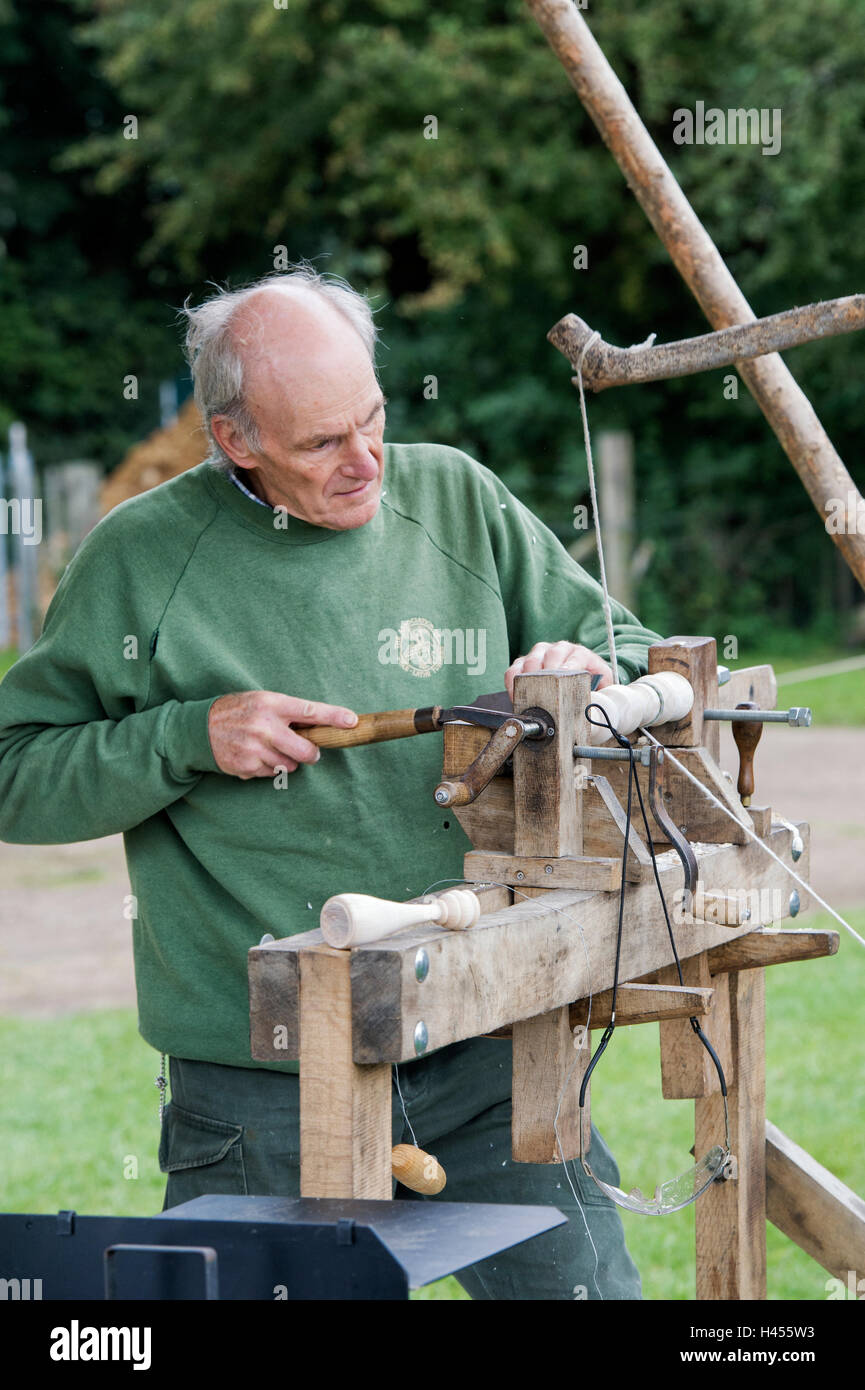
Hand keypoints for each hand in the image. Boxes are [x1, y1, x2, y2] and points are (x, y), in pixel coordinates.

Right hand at [207, 691, 357, 778]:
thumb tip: (322, 726)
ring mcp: (254, 748)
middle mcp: (264, 726)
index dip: (334, 717)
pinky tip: (254, 755)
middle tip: (309, 751)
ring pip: (289, 766)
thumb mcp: (263, 701)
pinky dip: (267, 768)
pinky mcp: (245, 766)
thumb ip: (289, 712)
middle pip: (305, 750)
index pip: (310, 711)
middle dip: (311, 753)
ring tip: (270, 748)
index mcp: (271, 704)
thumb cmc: (239, 711)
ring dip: (286, 761)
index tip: (352, 721)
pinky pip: (270, 774)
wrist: (199, 727)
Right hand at [505, 642, 613, 700]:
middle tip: (545, 691)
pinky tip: (515, 696)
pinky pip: (514, 669)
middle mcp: (559, 649)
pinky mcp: (524, 662)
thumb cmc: (591, 684)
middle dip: (547, 674)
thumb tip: (590, 707)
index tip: (563, 679)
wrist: (581, 679)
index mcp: (580, 653)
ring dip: (528, 679)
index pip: (575, 655)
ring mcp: (540, 653)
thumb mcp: (601, 687)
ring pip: (530, 660)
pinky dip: (513, 682)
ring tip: (529, 697)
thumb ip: (599, 695)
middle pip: (550, 655)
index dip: (567, 668)